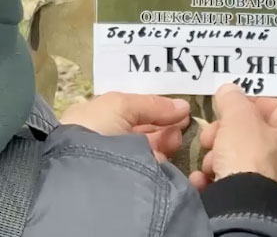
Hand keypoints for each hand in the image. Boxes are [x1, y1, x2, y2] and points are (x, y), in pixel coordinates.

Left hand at [60, 93, 189, 162]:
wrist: (78, 174)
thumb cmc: (92, 130)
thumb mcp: (120, 105)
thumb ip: (153, 104)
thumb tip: (184, 107)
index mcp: (97, 121)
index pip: (133, 114)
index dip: (158, 112)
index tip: (180, 114)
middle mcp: (105, 143)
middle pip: (144, 133)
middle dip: (164, 130)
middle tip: (179, 130)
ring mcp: (115, 166)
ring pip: (149, 153)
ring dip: (164, 147)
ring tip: (172, 146)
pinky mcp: (125, 186)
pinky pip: (150, 172)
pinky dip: (160, 167)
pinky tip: (164, 162)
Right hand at [189, 83, 276, 192]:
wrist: (241, 207)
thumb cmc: (248, 154)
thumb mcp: (238, 118)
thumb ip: (233, 100)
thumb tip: (229, 89)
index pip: (276, 108)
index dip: (248, 103)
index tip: (226, 106)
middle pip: (252, 135)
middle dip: (225, 133)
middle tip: (209, 136)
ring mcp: (271, 182)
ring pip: (237, 159)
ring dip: (216, 157)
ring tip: (207, 163)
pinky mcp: (251, 200)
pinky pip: (229, 182)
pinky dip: (212, 180)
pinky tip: (201, 180)